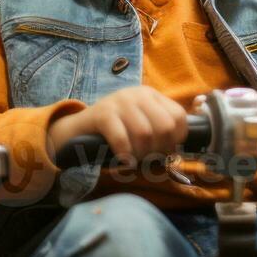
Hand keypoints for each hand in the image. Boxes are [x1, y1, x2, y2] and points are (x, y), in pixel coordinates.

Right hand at [47, 86, 188, 164]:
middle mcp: (138, 94)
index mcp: (151, 95)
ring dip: (141, 155)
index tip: (166, 152)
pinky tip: (124, 162)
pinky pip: (122, 138)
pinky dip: (125, 155)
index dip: (176, 139)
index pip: (179, 117)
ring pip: (144, 134)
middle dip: (160, 149)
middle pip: (165, 126)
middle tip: (149, 159)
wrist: (78, 129)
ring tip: (135, 161)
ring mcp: (119, 101)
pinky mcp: (102, 113)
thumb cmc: (115, 131)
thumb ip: (158, 132)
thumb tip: (176, 153)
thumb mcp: (139, 125)